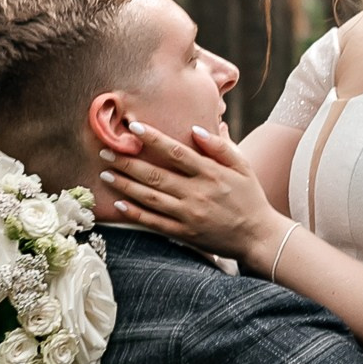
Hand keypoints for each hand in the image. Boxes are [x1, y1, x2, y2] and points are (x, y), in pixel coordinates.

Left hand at [106, 118, 278, 266]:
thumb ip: (220, 146)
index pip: (176, 152)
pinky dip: (135, 214)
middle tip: (105, 151)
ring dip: (125, 185)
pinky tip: (119, 204)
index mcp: (211, 173)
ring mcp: (189, 215)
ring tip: (105, 174)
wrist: (258, 236)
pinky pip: (155, 223)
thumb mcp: (243, 166)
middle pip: (156, 174)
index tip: (133, 128)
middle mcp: (197, 193)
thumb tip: (195, 129)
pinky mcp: (185, 234)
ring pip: (150, 198)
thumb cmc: (250, 197)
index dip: (153, 139)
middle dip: (127, 162)